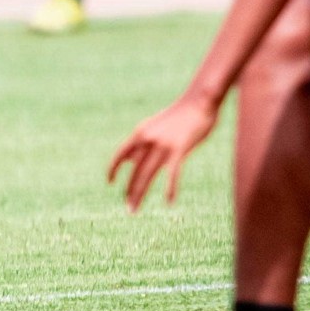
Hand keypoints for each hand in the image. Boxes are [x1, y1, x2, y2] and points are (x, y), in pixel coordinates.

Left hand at [107, 94, 219, 211]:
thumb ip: (141, 143)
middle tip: (129, 209)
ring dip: (140, 193)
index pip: (120, 153)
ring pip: (147, 174)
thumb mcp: (154, 127)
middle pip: (135, 170)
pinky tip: (169, 202)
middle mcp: (148, 139)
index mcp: (141, 132)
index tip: (110, 182)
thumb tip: (128, 161)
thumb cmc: (179, 116)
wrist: (199, 101)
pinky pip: (172, 173)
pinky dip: (170, 188)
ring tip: (135, 209)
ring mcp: (163, 144)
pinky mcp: (180, 149)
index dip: (114, 168)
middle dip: (130, 190)